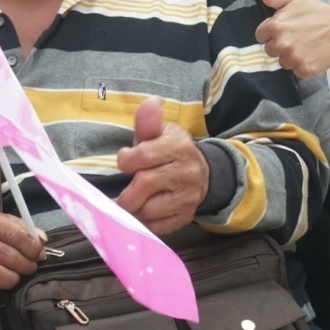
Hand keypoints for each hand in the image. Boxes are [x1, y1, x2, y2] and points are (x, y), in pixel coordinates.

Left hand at [116, 97, 208, 234]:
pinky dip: (145, 222)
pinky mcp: (185, 217)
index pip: (141, 156)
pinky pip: (156, 227)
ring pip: (147, 210)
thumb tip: (150, 102)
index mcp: (178, 147)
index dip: (126, 160)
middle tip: (126, 188)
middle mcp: (186, 173)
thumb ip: (149, 121)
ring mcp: (188, 197)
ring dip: (135, 208)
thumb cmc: (170, 151)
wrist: (203, 173)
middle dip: (127, 190)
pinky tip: (146, 210)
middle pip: (142, 186)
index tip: (126, 160)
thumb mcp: (160, 132)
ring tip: (136, 199)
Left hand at [254, 0, 329, 77]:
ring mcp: (294, 58)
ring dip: (292, 57)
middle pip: (270, 51)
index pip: (260, 36)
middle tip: (298, 37)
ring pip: (283, 63)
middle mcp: (282, 43)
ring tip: (307, 45)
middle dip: (281, 45)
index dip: (271, 33)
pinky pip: (296, 72)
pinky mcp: (305, 70)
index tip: (285, 30)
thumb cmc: (319, 12)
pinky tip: (313, 55)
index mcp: (275, 26)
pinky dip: (303, 66)